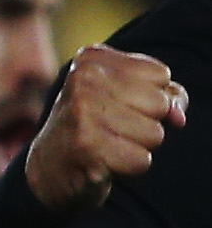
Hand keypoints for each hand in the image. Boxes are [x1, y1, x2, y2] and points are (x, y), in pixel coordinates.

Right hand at [23, 46, 179, 217]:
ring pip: (155, 134)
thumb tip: (178, 118)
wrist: (49, 168)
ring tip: (107, 145)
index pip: (161, 75)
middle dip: (146, 123)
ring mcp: (82, 112)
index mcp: (91, 60)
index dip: (148, 96)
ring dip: (138, 147)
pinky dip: (129, 167)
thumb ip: (167, 96)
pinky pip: (141, 160)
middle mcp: (83, 80)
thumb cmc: (96, 126)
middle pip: (160, 104)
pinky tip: (103, 162)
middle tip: (111, 128)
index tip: (117, 105)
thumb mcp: (129, 97)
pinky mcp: (86, 147)